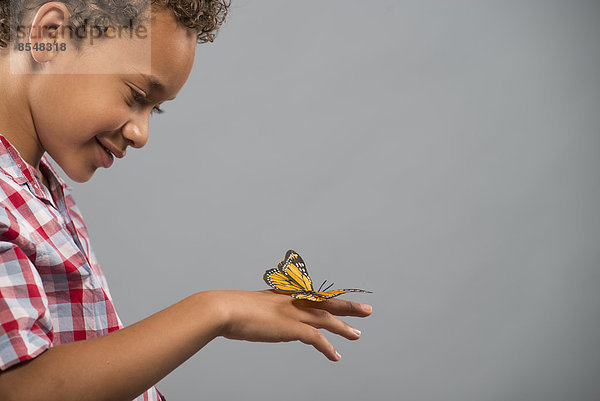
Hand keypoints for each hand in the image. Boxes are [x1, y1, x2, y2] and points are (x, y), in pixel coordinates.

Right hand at [207, 290, 371, 360]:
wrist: (224, 309)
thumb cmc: (230, 310)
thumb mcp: (251, 308)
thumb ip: (264, 314)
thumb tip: (267, 323)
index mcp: (284, 295)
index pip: (314, 295)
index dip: (330, 298)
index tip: (341, 300)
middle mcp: (292, 301)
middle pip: (328, 302)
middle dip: (348, 306)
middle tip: (366, 310)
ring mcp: (293, 313)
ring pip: (327, 319)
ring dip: (344, 328)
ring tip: (357, 335)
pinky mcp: (291, 328)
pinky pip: (316, 338)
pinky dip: (328, 348)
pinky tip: (335, 356)